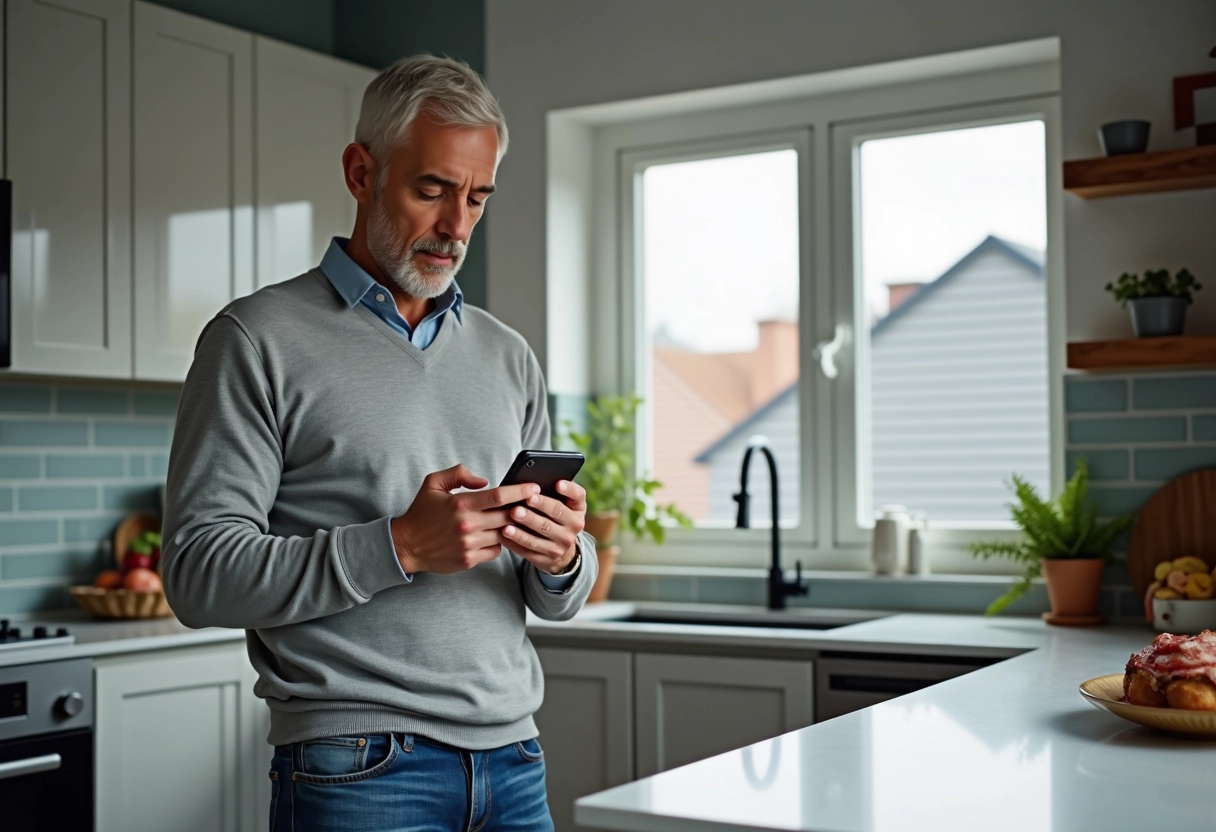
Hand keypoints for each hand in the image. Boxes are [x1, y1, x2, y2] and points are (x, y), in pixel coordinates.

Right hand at [390, 464, 540, 574]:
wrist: (406, 545)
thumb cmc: (422, 512)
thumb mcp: (433, 483)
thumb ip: (458, 474)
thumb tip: (484, 480)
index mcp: (460, 503)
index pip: (498, 496)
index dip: (520, 491)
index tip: (534, 488)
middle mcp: (466, 525)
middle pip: (507, 516)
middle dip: (524, 509)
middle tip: (535, 504)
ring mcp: (468, 544)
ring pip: (504, 535)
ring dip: (512, 527)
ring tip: (516, 519)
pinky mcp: (469, 560)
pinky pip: (495, 550)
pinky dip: (498, 543)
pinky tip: (495, 535)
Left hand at [502, 480, 586, 574]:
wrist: (560, 551)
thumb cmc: (556, 519)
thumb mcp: (564, 506)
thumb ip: (553, 493)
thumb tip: (531, 483)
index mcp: (578, 509)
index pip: (578, 496)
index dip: (569, 489)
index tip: (557, 483)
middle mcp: (574, 527)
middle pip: (556, 513)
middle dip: (540, 505)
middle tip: (526, 498)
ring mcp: (561, 545)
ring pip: (541, 533)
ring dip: (524, 524)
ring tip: (510, 515)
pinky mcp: (547, 558)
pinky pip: (528, 549)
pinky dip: (514, 541)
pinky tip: (503, 533)